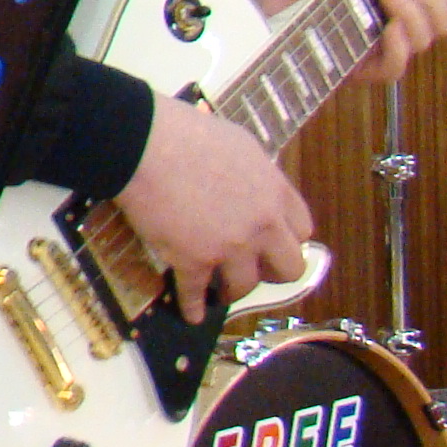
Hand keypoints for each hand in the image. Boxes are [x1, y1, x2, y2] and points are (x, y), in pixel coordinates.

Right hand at [112, 93, 313, 321]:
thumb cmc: (187, 132)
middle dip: (271, 271)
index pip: (302, 229)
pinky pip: (195, 294)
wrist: (144, 144)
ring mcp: (229, 247)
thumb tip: (251, 186)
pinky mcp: (193, 262)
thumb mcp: (239, 145)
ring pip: (244, 286)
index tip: (271, 242)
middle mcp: (261, 225)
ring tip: (218, 291)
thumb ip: (256, 174)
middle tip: (251, 268)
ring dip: (231, 290)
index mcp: (274, 193)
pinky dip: (192, 307)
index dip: (286, 239)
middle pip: (288, 268)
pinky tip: (190, 313)